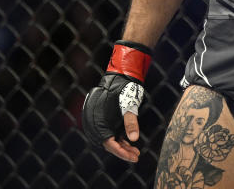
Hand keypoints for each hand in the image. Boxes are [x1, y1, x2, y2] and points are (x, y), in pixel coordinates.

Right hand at [81, 41, 151, 162]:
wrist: (120, 75)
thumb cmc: (125, 89)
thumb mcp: (129, 105)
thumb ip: (131, 122)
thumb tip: (134, 139)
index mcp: (99, 121)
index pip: (109, 144)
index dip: (121, 152)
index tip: (132, 158)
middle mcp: (97, 123)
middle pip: (109, 144)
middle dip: (123, 151)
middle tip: (136, 156)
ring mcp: (101, 121)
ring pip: (110, 139)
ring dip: (122, 146)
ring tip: (136, 151)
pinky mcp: (105, 119)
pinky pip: (111, 133)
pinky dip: (119, 138)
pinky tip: (130, 142)